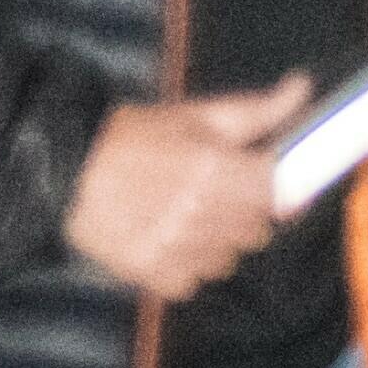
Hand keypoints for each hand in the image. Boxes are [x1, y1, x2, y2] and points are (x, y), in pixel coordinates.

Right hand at [61, 74, 311, 302]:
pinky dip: (184, 265)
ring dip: (215, 242)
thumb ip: (256, 109)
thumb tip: (304, 87)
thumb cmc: (131, 138)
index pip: (281, 194)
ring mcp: (178, 249)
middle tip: (210, 193)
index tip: (259, 182)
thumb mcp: (194, 115)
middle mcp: (202, 213)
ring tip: (182, 216)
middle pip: (257, 230)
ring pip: (228, 260)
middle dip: (242, 213)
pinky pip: (194, 281)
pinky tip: (163, 238)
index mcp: (216, 167)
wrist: (63, 169)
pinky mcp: (154, 274)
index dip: (275, 189)